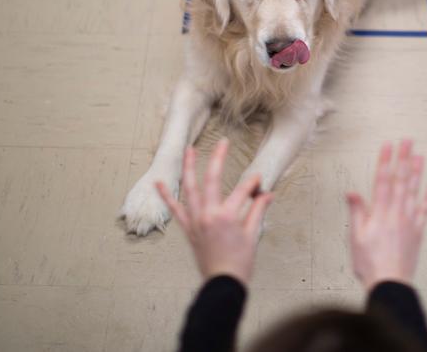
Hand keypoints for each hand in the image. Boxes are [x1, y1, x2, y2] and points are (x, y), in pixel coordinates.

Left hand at [155, 139, 272, 284]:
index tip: (259, 181)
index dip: (253, 184)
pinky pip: (176, 210)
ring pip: (190, 189)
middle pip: (212, 180)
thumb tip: (267, 194)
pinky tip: (159, 183)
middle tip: (223, 143)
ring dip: (189, 168)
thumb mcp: (252, 234)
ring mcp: (196, 221)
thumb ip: (258, 211)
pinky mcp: (189, 229)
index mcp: (227, 216)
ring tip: (189, 150)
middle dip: (218, 159)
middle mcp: (208, 214)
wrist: (222, 283)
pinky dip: (167, 197)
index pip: (242, 191)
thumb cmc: (239, 262)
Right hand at [346, 140, 426, 289]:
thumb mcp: (356, 237)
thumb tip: (352, 192)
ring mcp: (409, 221)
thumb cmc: (370, 263)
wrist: (391, 282)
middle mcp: (396, 213)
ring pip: (414, 191)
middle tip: (408, 141)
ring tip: (420, 156)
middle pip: (400, 180)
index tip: (388, 145)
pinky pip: (425, 211)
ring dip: (417, 172)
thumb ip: (357, 212)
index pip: (382, 180)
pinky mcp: (418, 232)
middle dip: (403, 158)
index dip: (385, 161)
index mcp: (379, 213)